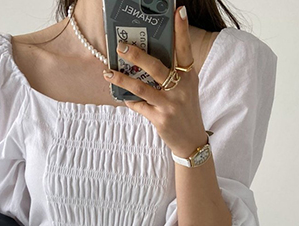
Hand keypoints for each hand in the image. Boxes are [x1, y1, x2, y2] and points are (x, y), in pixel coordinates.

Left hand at [103, 6, 207, 157]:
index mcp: (189, 76)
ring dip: (122, 79)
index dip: (182, 31)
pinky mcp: (159, 118)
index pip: (185, 50)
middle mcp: (181, 88)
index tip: (179, 12)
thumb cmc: (185, 110)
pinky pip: (138, 106)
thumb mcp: (186, 89)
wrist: (190, 140)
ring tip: (108, 72)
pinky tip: (120, 96)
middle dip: (137, 55)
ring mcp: (170, 104)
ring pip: (141, 88)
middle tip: (121, 46)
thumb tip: (147, 59)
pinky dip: (128, 100)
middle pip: (156, 67)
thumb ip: (174, 74)